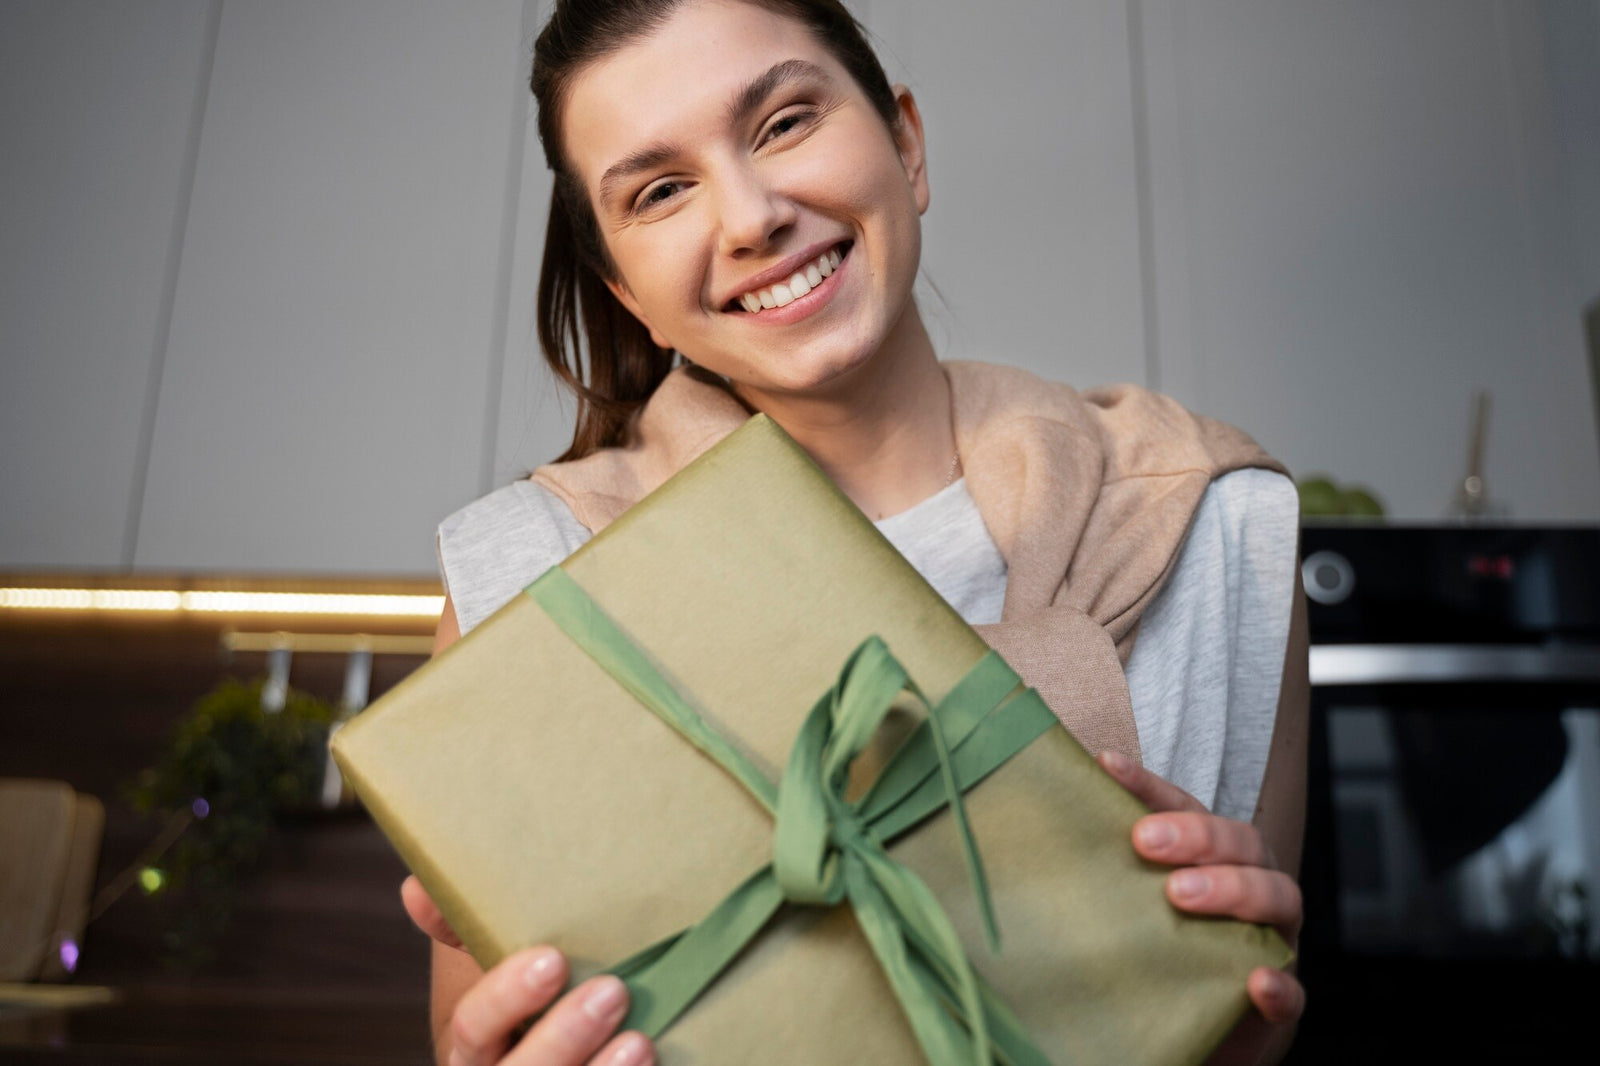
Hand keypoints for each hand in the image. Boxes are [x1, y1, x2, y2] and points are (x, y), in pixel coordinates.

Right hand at [401, 875, 654, 1065]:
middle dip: (562, 1037)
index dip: (506, 999)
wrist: (576, 1046)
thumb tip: (417, 887)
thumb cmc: (532, 1001)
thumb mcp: (493, 966)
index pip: (473, 1029)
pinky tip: (651, 1062)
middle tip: (612, 991)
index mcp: (473, 1047)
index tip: (552, 959)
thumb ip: (462, 930)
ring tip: (639, 1042)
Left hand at [1096, 752, 1303, 1065]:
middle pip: (1243, 843)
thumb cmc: (1161, 954)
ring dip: (1233, 889)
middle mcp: (1251, 889)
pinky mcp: (1277, 1003)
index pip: (1189, 808)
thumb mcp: (1133, 907)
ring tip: (1181, 895)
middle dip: (1197, 835)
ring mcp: (1272, 942)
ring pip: (1278, 898)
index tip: (1107, 766)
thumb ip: (1110, 871)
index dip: (1151, 786)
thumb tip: (1045, 831)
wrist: (1200, 1032)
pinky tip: (1255, 982)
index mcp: (1214, 859)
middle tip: (1145, 841)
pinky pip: (1292, 993)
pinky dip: (1278, 986)